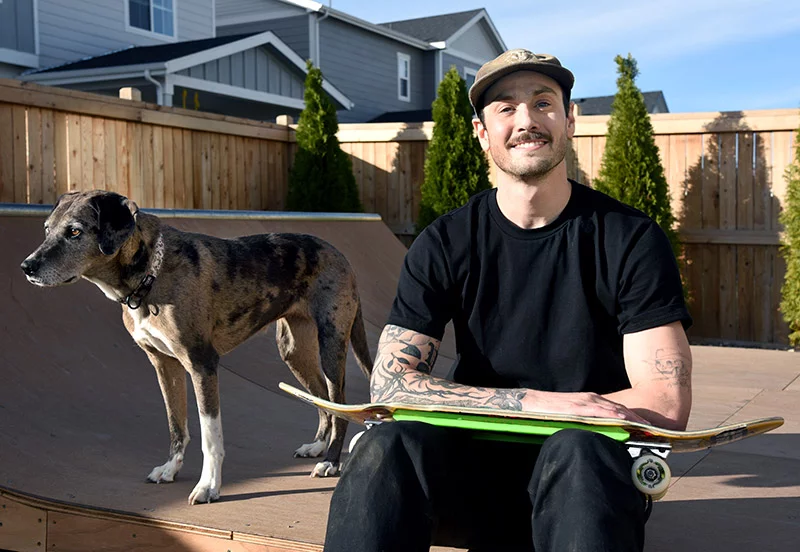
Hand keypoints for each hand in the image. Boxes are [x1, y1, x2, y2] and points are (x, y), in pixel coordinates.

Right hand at [524, 391, 649, 424]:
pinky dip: (612, 414)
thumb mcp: (571, 415)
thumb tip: (597, 435)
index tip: (644, 425)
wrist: (530, 402)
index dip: (631, 416)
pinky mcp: (577, 407)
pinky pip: (598, 411)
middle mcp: (590, 399)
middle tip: (651, 427)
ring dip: (629, 416)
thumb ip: (585, 422)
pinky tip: (622, 419)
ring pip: (612, 408)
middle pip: (618, 408)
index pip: (615, 409)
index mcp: (590, 401)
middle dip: (635, 417)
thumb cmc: (549, 410)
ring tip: (644, 425)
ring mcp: (584, 402)